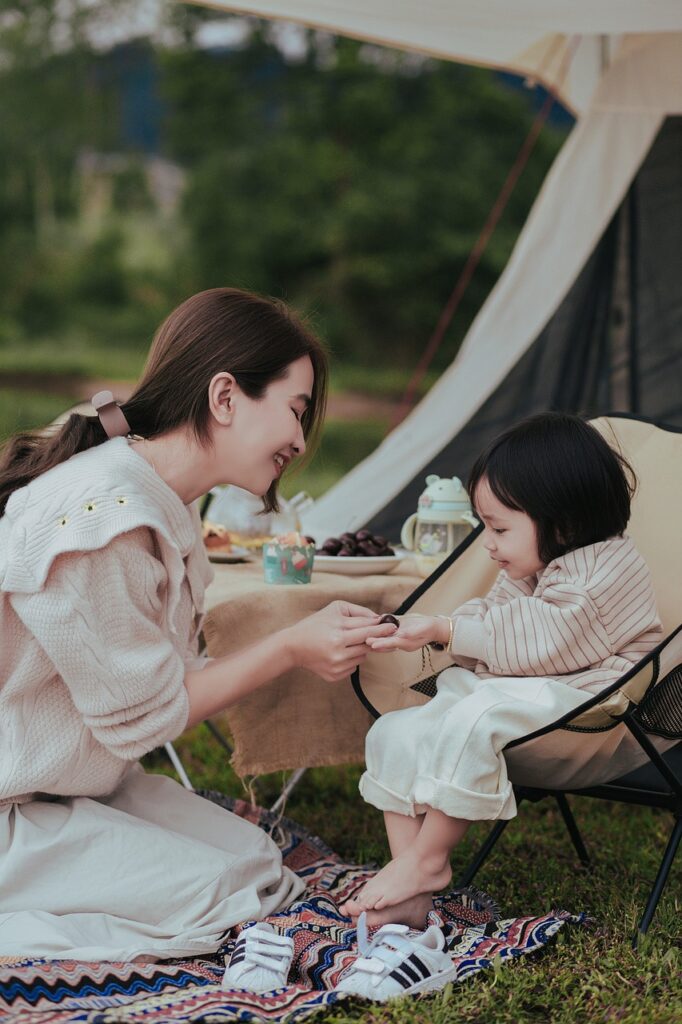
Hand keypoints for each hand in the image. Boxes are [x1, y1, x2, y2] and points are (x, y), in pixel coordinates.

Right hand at [284, 601, 398, 681]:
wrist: (293, 646)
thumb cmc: (315, 624)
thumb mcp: (335, 610)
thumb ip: (358, 612)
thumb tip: (379, 619)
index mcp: (338, 633)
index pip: (367, 630)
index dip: (382, 629)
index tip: (394, 626)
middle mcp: (338, 651)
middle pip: (368, 645)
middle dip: (378, 639)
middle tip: (390, 633)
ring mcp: (336, 666)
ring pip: (362, 656)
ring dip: (361, 649)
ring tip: (349, 641)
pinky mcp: (334, 676)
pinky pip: (354, 666)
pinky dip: (351, 659)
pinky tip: (340, 653)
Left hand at [366, 613, 447, 652]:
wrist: (434, 627)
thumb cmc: (428, 630)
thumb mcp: (420, 631)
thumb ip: (409, 633)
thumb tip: (399, 634)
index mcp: (405, 643)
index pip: (391, 643)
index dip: (381, 644)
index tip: (372, 644)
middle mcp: (399, 640)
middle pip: (385, 642)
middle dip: (374, 640)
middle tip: (364, 639)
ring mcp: (398, 635)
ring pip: (385, 636)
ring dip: (375, 635)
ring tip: (364, 634)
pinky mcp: (398, 628)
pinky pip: (387, 628)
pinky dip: (380, 626)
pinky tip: (373, 624)